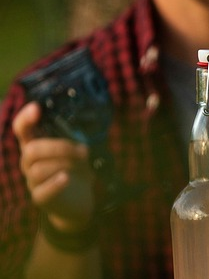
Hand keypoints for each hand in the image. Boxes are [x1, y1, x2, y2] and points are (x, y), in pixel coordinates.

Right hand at [13, 102, 94, 231]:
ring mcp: (32, 181)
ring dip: (65, 164)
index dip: (25, 119)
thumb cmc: (76, 169)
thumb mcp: (77, 150)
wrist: (78, 202)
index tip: (36, 108)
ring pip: (39, 169)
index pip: (22, 130)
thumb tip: (86, 121)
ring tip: (84, 164)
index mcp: (36, 146)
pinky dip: (55, 183)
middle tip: (83, 150)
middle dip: (59, 147)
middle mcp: (29, 163)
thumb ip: (75, 137)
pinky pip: (43, 190)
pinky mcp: (40, 198)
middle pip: (31, 150)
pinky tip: (67, 178)